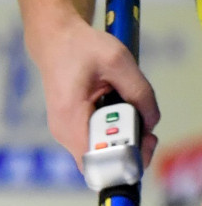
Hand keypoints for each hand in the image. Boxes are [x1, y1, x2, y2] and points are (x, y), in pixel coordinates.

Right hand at [27, 13, 159, 171]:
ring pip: (100, 154)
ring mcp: (67, 133)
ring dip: (124, 140)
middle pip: (101, 162)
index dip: (123, 157)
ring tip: (133, 114)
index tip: (144, 140)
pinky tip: (121, 113)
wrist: (55, 43)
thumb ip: (140, 92)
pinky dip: (116, 134)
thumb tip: (151, 122)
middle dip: (130, 149)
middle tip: (148, 128)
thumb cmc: (80, 49)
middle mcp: (64, 133)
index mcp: (70, 118)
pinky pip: (98, 144)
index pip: (96, 160)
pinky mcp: (73, 130)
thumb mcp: (118, 61)